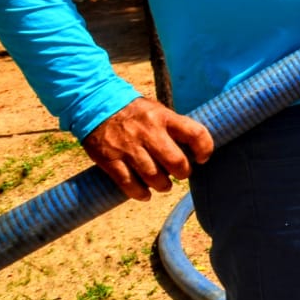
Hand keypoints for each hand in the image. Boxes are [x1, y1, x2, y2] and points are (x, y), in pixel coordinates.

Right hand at [82, 97, 213, 201]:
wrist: (95, 105)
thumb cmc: (136, 112)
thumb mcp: (158, 111)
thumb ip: (174, 128)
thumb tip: (193, 151)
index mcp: (164, 118)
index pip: (195, 134)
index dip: (205, 149)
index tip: (202, 158)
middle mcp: (148, 132)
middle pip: (175, 162)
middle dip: (183, 173)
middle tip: (181, 174)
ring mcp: (128, 147)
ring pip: (153, 176)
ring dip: (163, 185)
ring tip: (163, 185)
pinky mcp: (109, 160)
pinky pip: (128, 183)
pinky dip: (139, 193)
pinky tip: (145, 194)